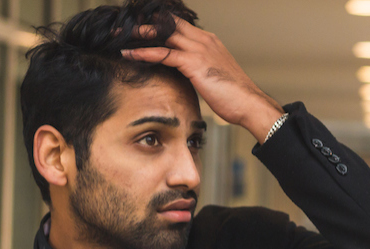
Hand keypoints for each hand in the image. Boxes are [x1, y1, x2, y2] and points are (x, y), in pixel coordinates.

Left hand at [121, 18, 284, 141]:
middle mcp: (204, 40)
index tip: (143, 28)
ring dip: (140, 35)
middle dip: (147, 25)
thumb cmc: (235, 95)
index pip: (180, 26)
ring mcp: (199, 50)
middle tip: (125, 27)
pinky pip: (164, 54)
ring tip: (120, 37)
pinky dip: (144, 53)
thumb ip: (201, 68)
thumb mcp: (216, 75)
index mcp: (209, 41)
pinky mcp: (193, 63)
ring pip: (164, 35)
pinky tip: (130, 54)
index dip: (160, 25)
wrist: (249, 103)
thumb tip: (187, 74)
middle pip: (169, 25)